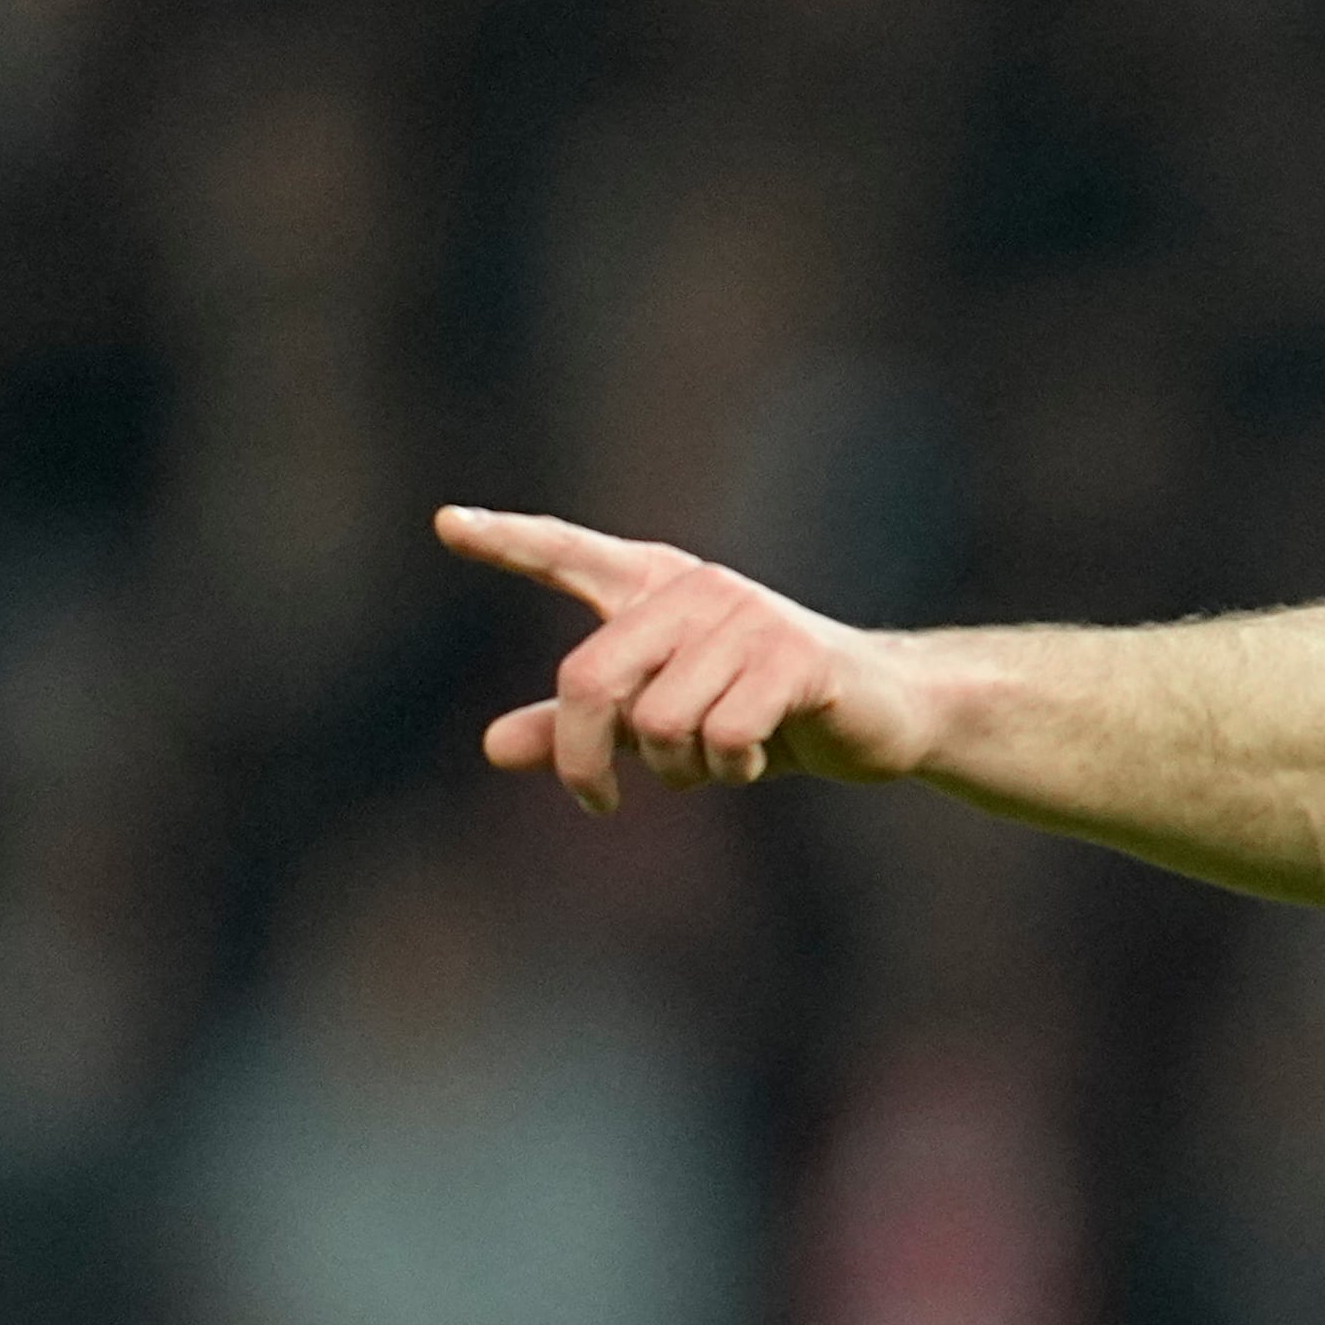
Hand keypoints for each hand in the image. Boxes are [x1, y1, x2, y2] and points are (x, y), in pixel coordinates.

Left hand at [437, 505, 926, 810]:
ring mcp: (746, 618)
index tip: (446, 524)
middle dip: (584, 756)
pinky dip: (730, 769)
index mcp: (654, 591)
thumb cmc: (761, 712)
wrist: (878, 713)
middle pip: (589, 679)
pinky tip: (756, 759)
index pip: (569, 555)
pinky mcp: (793, 656)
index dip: (508, 541)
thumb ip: (580, 728)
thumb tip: (493, 747)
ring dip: (678, 769)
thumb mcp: (661, 722)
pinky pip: (722, 735)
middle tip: (596, 800)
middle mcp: (694, 590)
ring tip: (716, 762)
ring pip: (658, 723)